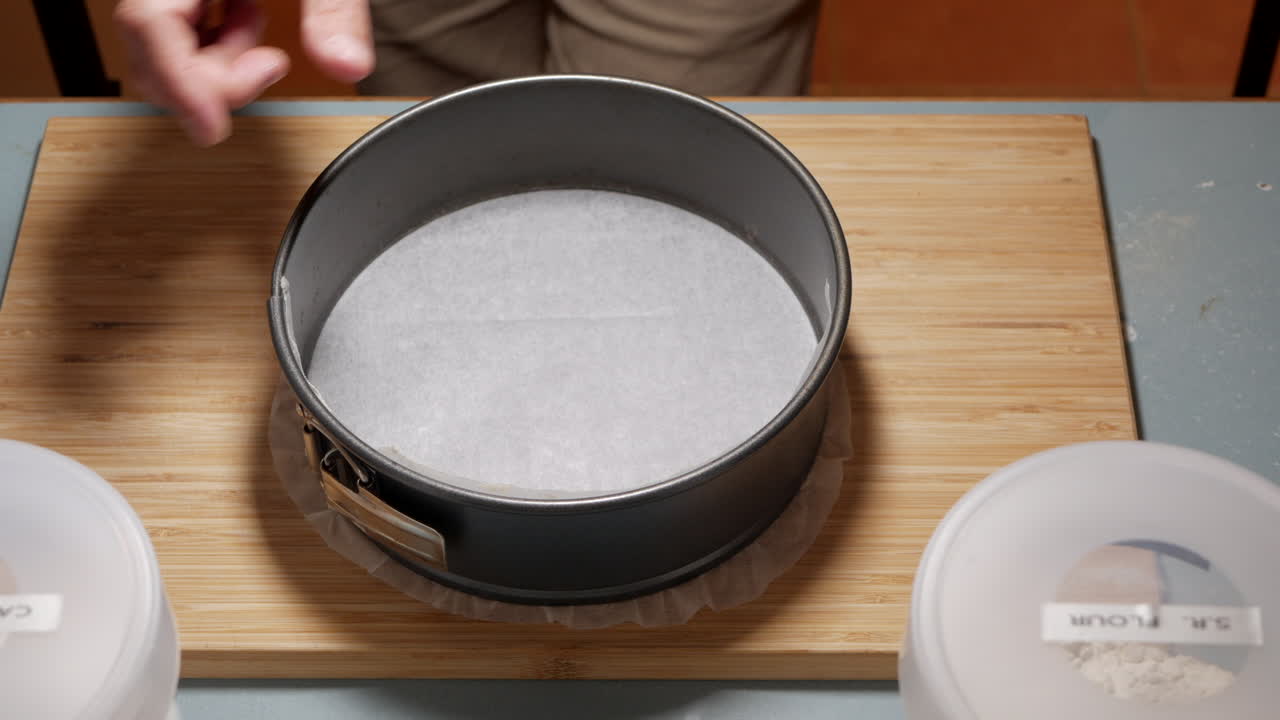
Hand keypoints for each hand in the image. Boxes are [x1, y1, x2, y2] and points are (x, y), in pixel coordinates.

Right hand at [115, 0, 373, 145]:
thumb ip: (335, 9)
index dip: (178, 84)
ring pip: (166, 42)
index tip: (211, 126)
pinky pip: (188, 22)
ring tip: (266, 51)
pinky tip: (254, 26)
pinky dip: (222, 41)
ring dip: (216, 64)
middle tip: (266, 75)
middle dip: (205, 80)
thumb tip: (347, 63)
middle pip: (150, 43)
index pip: (148, 25)